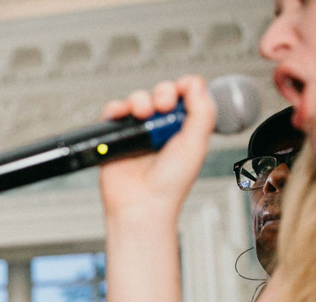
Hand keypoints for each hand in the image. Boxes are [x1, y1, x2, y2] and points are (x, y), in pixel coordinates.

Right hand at [98, 75, 215, 223]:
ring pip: (138, 99)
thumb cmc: (170, 184)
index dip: (185, 90)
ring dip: (140, 100)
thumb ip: (202, 111)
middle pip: (162, 92)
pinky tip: (123, 114)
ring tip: (143, 114)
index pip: (186, 95)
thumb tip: (195, 83)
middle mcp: (161, 128)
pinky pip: (112, 112)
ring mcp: (138, 132)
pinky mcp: (115, 138)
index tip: (183, 99)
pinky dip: (115, 108)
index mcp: (184, 128)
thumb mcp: (196, 144)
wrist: (142, 204)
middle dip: (163, 93)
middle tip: (164, 106)